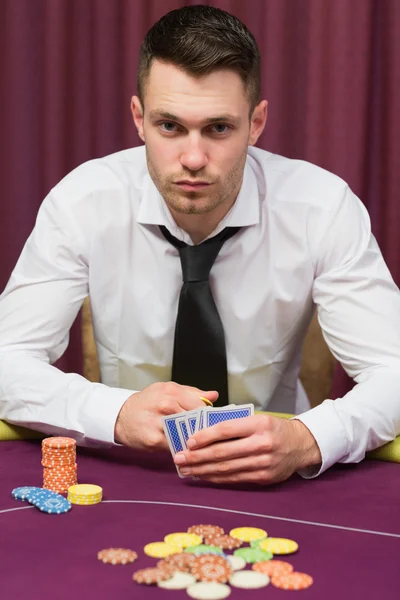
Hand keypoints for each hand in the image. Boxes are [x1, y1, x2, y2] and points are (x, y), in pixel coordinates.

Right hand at [114, 381, 217, 450]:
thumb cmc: (147, 402)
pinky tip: (184, 448)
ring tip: (197, 442)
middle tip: (207, 435)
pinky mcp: (154, 440)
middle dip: (202, 428)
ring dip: (193, 440)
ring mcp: (159, 423)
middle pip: (194, 420)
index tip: (212, 422)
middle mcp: (165, 405)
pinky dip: (182, 448)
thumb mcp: (167, 390)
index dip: (207, 416)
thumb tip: (214, 395)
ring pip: (186, 434)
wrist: (121, 416)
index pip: (200, 405)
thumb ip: (192, 393)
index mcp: (171, 391)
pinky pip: (175, 446)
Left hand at [173, 415, 321, 484]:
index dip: (205, 436)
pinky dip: (217, 478)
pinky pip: (235, 478)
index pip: (226, 430)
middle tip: (179, 458)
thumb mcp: (257, 418)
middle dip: (197, 456)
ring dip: (203, 470)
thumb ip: (234, 424)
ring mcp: (264, 463)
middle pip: (223, 452)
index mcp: (259, 424)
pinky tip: (204, 476)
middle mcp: (262, 444)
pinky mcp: (264, 478)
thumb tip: (203, 432)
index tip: (188, 441)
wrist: (300, 445)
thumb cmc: (272, 429)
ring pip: (227, 468)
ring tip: (187, 469)